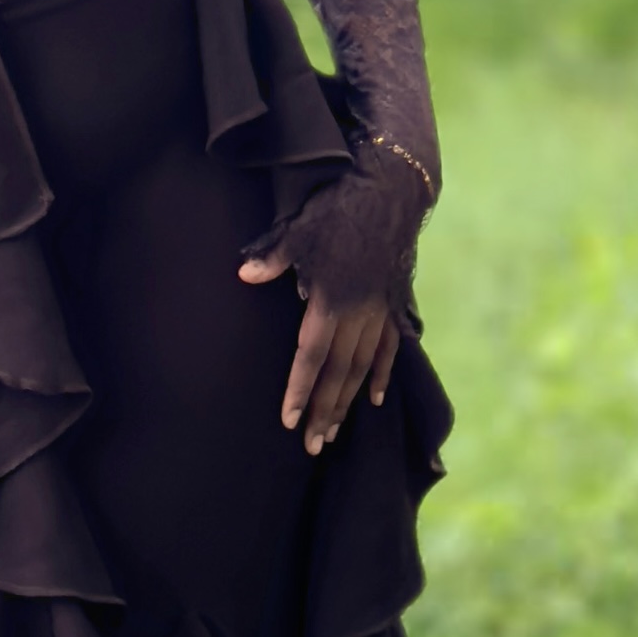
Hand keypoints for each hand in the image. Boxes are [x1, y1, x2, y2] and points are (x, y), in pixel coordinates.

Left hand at [236, 154, 428, 457]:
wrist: (393, 191)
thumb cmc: (339, 209)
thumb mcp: (300, 230)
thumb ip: (273, 258)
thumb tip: (244, 275)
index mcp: (331, 300)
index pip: (311, 357)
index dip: (300, 390)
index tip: (289, 420)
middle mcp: (358, 313)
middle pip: (338, 374)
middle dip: (324, 412)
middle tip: (312, 445)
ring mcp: (379, 310)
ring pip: (362, 367)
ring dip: (348, 402)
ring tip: (335, 433)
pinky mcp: (393, 303)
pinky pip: (389, 348)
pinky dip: (382, 374)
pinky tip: (376, 399)